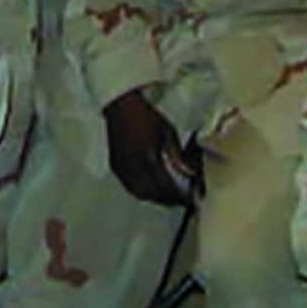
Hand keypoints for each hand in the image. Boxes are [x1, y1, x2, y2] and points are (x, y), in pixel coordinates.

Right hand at [103, 88, 193, 206]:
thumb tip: (190, 173)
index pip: (166, 186)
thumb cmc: (144, 116)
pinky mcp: (116, 166)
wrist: (121, 107)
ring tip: (169, 198)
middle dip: (170, 200)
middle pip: (154, 194)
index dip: (179, 196)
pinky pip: (130, 187)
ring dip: (156, 199)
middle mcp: (133, 165)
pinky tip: (152, 191)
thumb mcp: (168, 133)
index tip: (189, 198)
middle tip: (182, 200)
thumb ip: (178, 156)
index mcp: (147, 156)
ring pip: (141, 194)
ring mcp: (122, 167)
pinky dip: (142, 193)